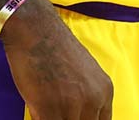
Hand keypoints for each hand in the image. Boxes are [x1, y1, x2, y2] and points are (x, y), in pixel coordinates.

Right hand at [0, 0, 112, 118]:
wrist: (34, 27)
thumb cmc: (53, 46)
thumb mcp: (84, 72)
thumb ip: (87, 96)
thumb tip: (80, 116)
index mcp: (104, 91)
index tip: (73, 118)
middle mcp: (93, 100)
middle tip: (58, 113)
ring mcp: (72, 106)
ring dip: (55, 118)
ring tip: (45, 109)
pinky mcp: (49, 109)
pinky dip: (40, 119)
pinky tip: (36, 109)